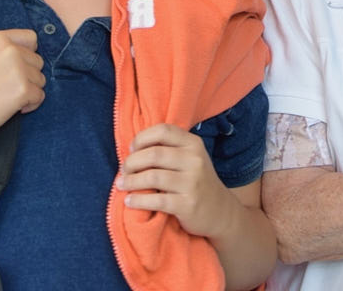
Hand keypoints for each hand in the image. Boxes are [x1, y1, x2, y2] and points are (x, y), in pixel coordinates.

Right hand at [0, 29, 45, 139]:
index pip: (31, 38)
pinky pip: (40, 96)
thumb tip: (29, 48)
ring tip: (7, 96)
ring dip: (29, 90)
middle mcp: (10, 50)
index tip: (19, 65)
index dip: (28, 53)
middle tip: (7, 87)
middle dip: (28, 75)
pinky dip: (30, 104)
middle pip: (38, 61)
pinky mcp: (23, 89)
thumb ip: (2, 48)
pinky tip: (13, 106)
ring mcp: (17, 70)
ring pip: (41, 79)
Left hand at [121, 123, 234, 237]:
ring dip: (131, 181)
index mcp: (193, 144)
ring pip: (152, 177)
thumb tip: (132, 150)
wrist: (220, 211)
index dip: (142, 138)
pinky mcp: (188, 204)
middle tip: (124, 171)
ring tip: (122, 185)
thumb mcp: (190, 158)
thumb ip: (169, 149)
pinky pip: (156, 200)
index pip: (163, 131)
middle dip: (132, 162)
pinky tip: (129, 201)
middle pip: (154, 154)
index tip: (132, 150)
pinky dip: (138, 200)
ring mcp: (193, 182)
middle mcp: (195, 160)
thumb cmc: (196, 181)